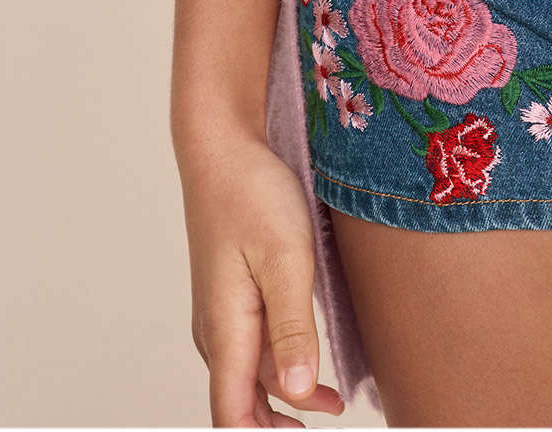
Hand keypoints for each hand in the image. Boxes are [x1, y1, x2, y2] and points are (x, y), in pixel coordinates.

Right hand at [180, 130, 347, 426]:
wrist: (223, 147)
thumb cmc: (253, 194)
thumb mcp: (285, 257)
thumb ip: (291, 327)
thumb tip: (294, 392)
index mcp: (225, 330)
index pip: (232, 417)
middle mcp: (217, 331)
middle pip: (240, 404)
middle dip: (277, 427)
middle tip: (329, 420)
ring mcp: (222, 312)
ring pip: (248, 376)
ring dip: (284, 397)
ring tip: (334, 404)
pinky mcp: (233, 293)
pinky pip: (252, 347)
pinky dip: (280, 367)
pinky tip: (311, 366)